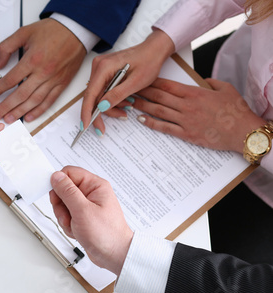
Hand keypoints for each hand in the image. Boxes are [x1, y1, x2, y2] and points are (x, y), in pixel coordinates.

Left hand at [0, 18, 86, 122]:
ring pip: (34, 101)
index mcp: (32, 59)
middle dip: (6, 107)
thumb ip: (7, 47)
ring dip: (20, 112)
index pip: (10, 80)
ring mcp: (54, 80)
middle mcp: (43, 72)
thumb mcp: (24, 32)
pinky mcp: (62, 84)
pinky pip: (49, 101)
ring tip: (9, 118)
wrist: (76, 30)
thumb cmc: (53, 31)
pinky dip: (39, 111)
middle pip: (20, 95)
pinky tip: (29, 116)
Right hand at [49, 166, 132, 275]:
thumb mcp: (82, 210)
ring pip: (63, 205)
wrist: (114, 256)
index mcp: (95, 185)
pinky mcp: (84, 217)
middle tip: (68, 215)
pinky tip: (77, 231)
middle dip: (61, 205)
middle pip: (64, 190)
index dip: (59, 184)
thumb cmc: (106, 234)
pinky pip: (67, 216)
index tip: (56, 196)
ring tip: (75, 225)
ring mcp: (87, 206)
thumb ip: (67, 191)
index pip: (69, 173)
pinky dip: (69, 225)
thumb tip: (56, 177)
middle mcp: (91, 193)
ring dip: (65, 217)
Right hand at [82, 29, 174, 134]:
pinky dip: (112, 100)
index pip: (90, 94)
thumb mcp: (136, 82)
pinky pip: (103, 91)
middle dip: (102, 112)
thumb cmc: (148, 62)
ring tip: (127, 108)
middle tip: (109, 125)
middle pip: (93, 97)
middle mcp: (98, 67)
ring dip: (110, 106)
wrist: (154, 50)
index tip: (85, 126)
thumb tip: (101, 107)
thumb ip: (117, 94)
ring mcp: (100, 69)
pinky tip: (124, 101)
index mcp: (104, 67)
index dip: (87, 112)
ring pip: (98, 96)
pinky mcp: (104, 73)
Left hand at [134, 78, 265, 151]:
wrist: (243, 131)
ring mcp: (185, 120)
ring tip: (130, 103)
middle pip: (159, 97)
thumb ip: (210, 82)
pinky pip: (165, 128)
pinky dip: (151, 123)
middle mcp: (187, 106)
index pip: (168, 85)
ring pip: (158, 111)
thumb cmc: (236, 110)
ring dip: (142, 106)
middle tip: (129, 89)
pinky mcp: (186, 134)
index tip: (141, 79)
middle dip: (143, 92)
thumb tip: (202, 80)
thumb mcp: (225, 88)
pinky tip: (141, 120)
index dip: (152, 82)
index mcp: (195, 93)